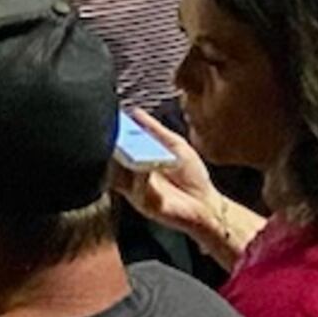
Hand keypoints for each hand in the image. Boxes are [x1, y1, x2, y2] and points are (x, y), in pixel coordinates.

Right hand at [109, 108, 256, 264]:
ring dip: (122, 159)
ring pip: (117, 173)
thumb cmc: (192, 176)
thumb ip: (155, 129)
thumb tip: (134, 111)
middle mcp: (131, 176)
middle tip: (113, 130)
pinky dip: (139, 175)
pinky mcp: (144, 204)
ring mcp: (135, 190)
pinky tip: (147, 164)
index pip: (116, 143)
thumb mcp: (175, 145)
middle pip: (111, 158)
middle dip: (112, 143)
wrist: (206, 203)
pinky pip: (135, 188)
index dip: (112, 131)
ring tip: (127, 144)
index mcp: (136, 160)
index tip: (112, 117)